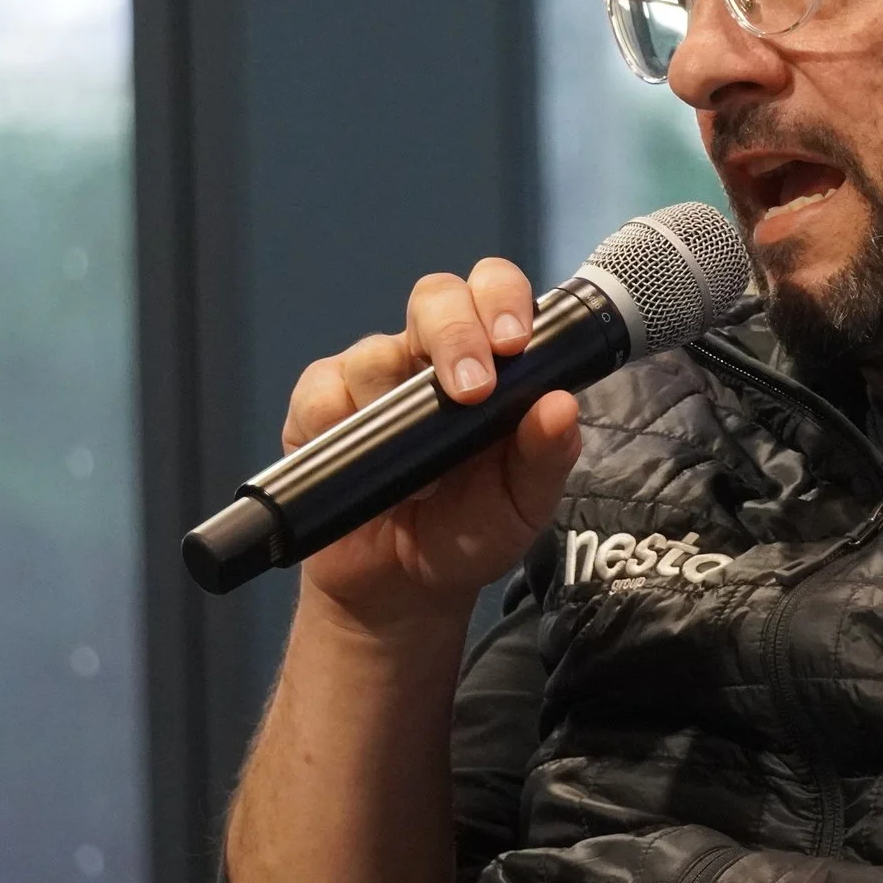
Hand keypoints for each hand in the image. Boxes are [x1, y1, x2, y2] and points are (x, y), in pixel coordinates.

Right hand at [282, 257, 582, 636]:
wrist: (401, 588)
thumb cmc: (469, 532)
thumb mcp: (521, 505)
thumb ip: (546, 457)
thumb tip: (562, 406)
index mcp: (490, 361)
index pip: (495, 293)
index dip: (502, 300)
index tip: (515, 342)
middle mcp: (429, 357)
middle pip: (435, 297)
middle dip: (455, 333)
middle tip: (472, 388)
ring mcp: (372, 379)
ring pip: (376, 350)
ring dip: (397, 400)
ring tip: (422, 472)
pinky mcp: (320, 410)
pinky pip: (321, 391)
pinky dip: (338, 420)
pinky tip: (360, 458)